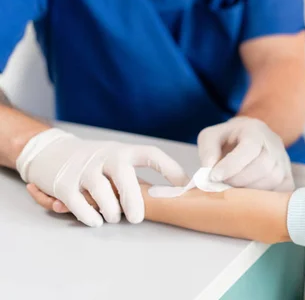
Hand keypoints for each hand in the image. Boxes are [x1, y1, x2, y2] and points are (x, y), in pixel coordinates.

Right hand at [17, 128, 188, 226]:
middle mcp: (105, 157)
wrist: (52, 152)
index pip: (151, 154)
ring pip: (101, 192)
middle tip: (137, 219)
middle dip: (132, 199)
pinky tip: (96, 220)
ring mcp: (84, 169)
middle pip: (123, 175)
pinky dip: (89, 216)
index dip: (170, 169)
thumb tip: (168, 202)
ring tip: (113, 217)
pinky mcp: (64, 184)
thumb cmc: (97, 164)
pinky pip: (78, 204)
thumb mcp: (118, 163)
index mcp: (124, 151)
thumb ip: (138, 181)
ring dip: (110, 210)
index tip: (184, 186)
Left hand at [197, 117, 293, 190]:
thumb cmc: (228, 140)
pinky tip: (247, 196)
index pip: (250, 148)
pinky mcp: (288, 178)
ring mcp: (284, 162)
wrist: (250, 139)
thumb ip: (207, 149)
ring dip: (249, 191)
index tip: (213, 177)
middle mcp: (275, 145)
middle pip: (263, 167)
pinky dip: (262, 198)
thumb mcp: (211, 136)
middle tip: (221, 185)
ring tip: (232, 190)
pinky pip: (280, 192)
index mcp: (256, 130)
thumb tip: (209, 169)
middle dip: (238, 180)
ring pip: (272, 181)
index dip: (231, 165)